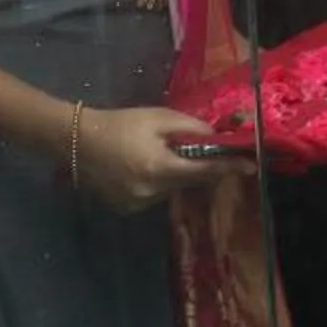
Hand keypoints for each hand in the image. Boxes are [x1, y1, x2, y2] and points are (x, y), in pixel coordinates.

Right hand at [74, 106, 245, 213]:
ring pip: (172, 189)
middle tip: (212, 155)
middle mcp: (150, 192)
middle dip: (202, 168)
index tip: (251, 166)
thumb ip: (191, 128)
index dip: (228, 168)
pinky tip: (145, 167)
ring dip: (177, 175)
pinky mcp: (126, 209)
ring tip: (163, 155)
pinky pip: (155, 195)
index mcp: (159, 168)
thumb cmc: (120, 124)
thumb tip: (217, 137)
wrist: (75, 140)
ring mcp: (137, 204)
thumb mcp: (159, 118)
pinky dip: (159, 183)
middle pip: (190, 182)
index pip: (204, 171)